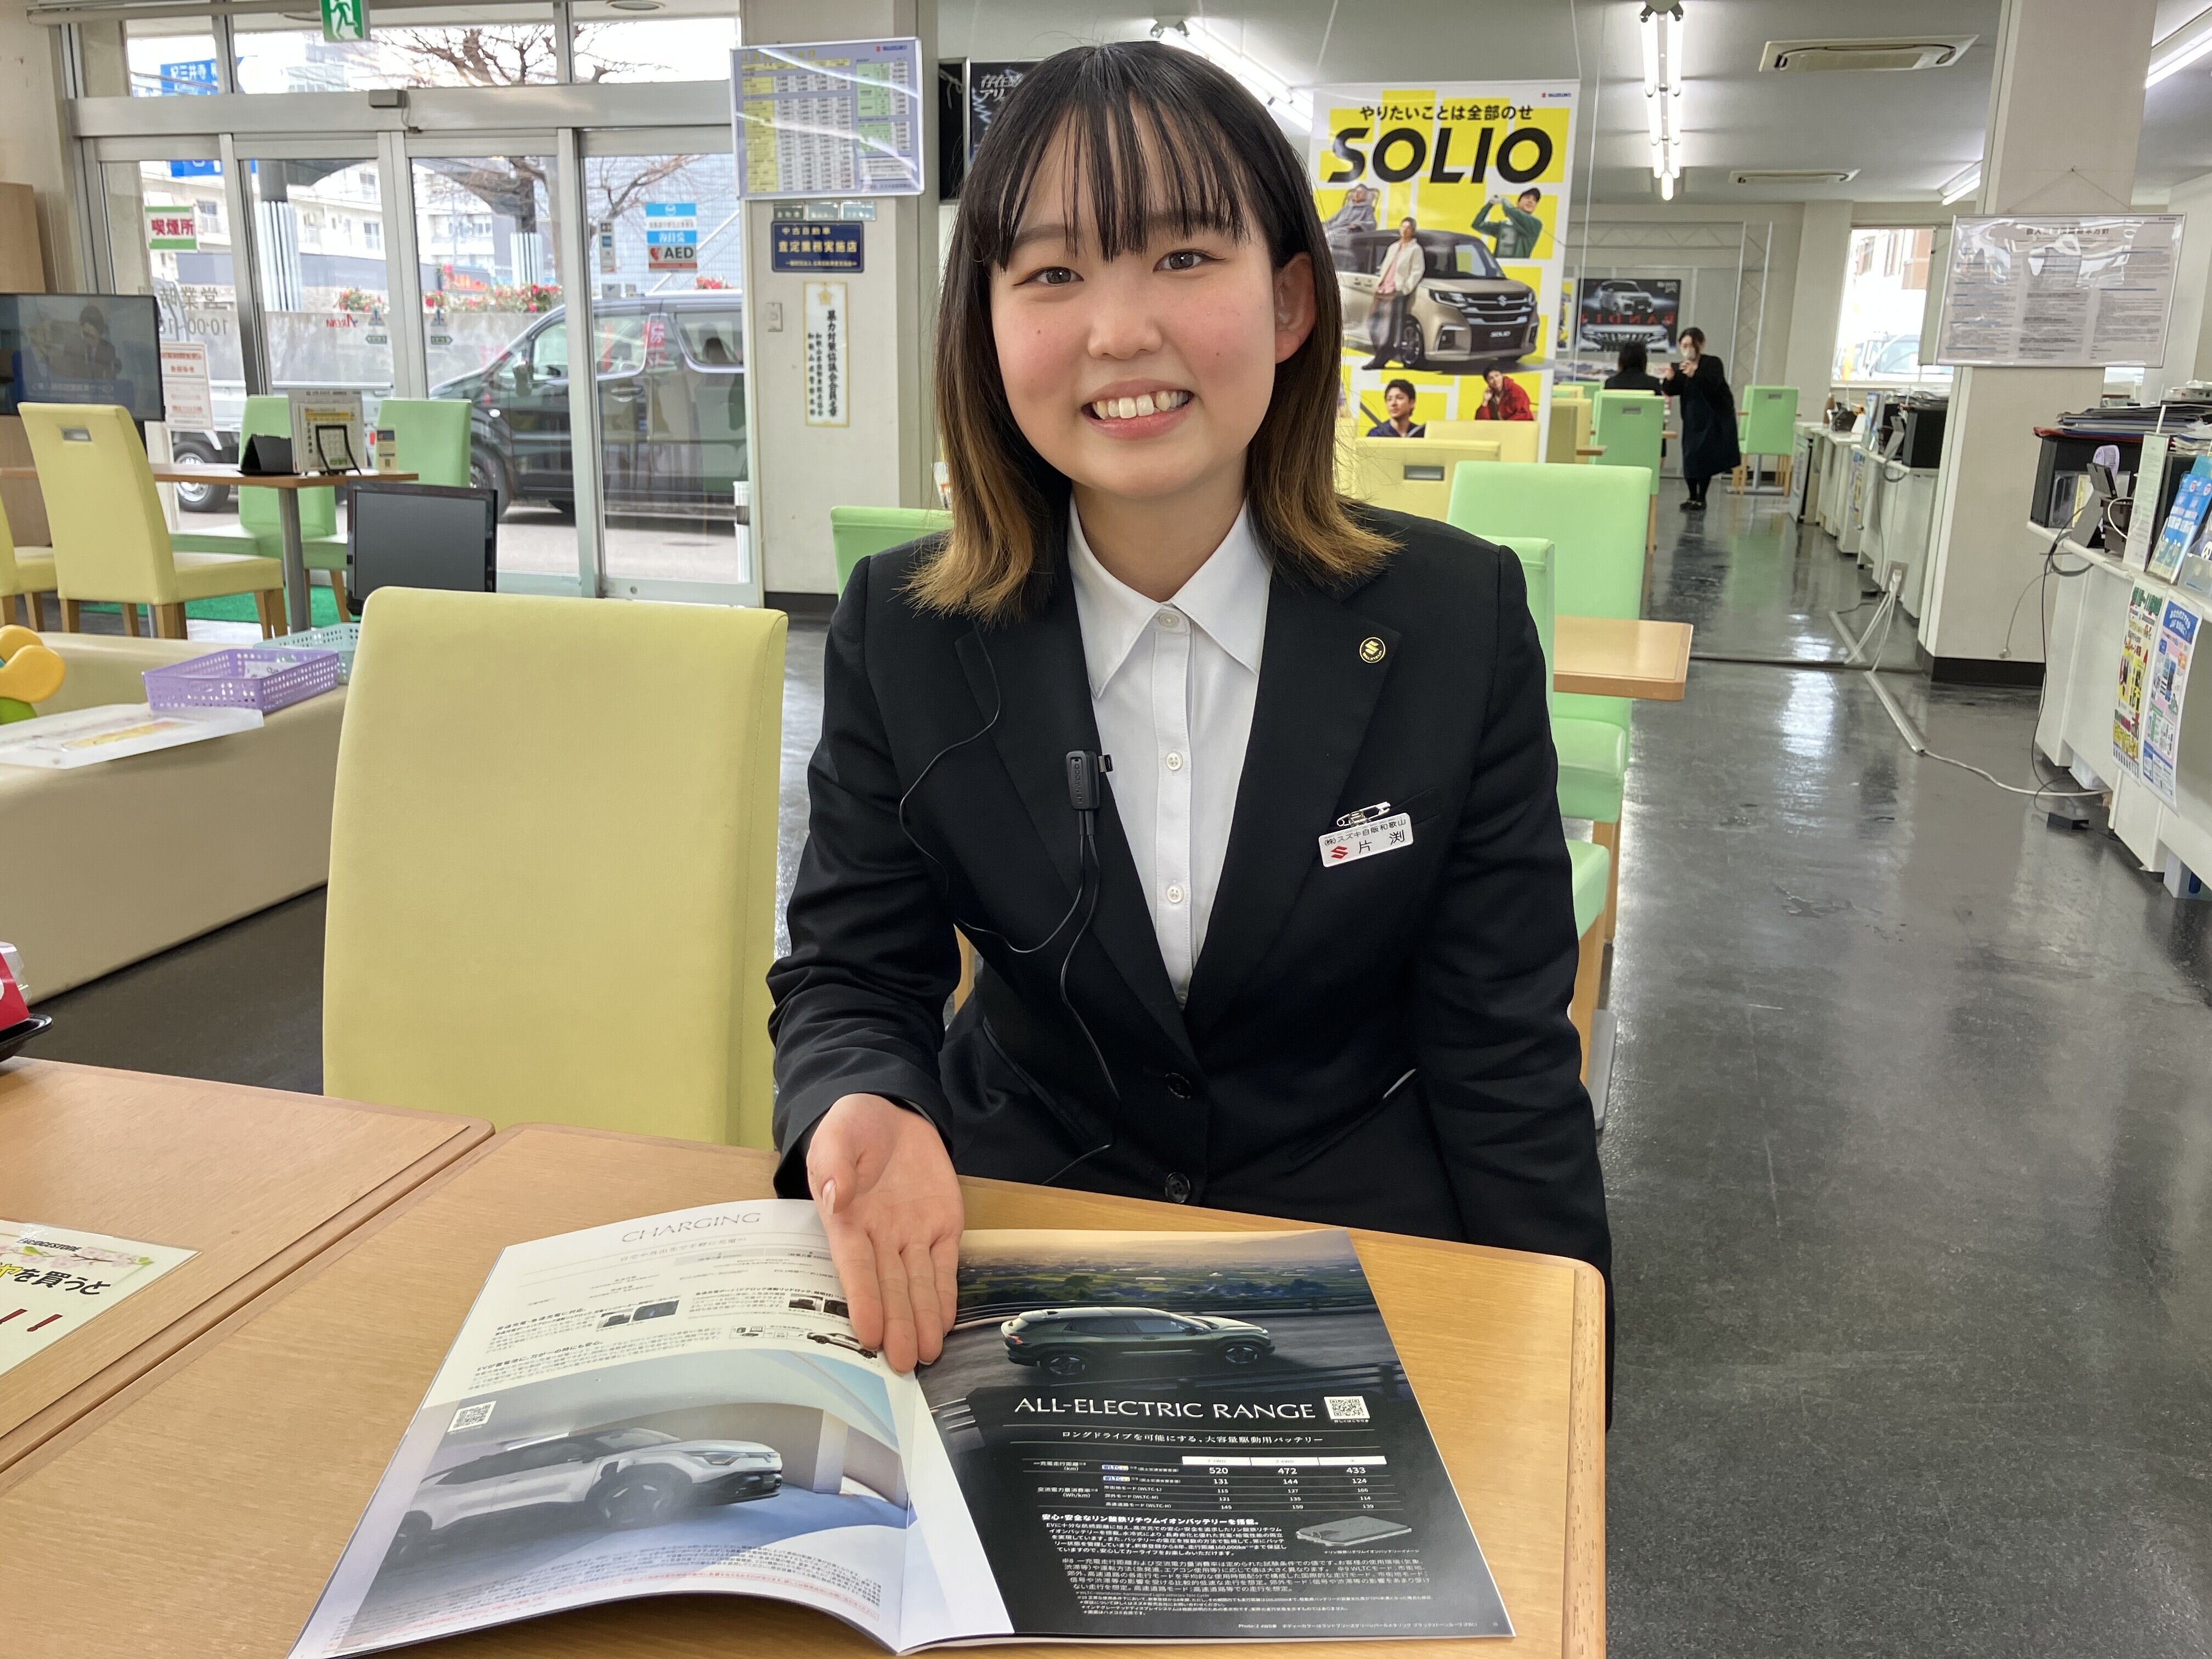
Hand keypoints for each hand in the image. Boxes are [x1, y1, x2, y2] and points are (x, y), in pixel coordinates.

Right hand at [807, 1093, 963, 1371]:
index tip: (868, 1332)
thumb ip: (834, 1161)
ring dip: (921, 1319)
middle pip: (889, 1286)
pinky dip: (944, 1294)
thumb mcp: (837, 1133)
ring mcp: (912, 1234)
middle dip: (896, 1323)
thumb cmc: (853, 1128)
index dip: (863, 1299)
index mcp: (848, 1219)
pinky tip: (944, 1323)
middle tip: (901, 1363)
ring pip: (917, 1284)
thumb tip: (837, 1193)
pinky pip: (944, 1265)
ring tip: (926, 1355)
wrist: (891, 1113)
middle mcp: (879, 1236)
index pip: (855, 1266)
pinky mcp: (942, 1227)